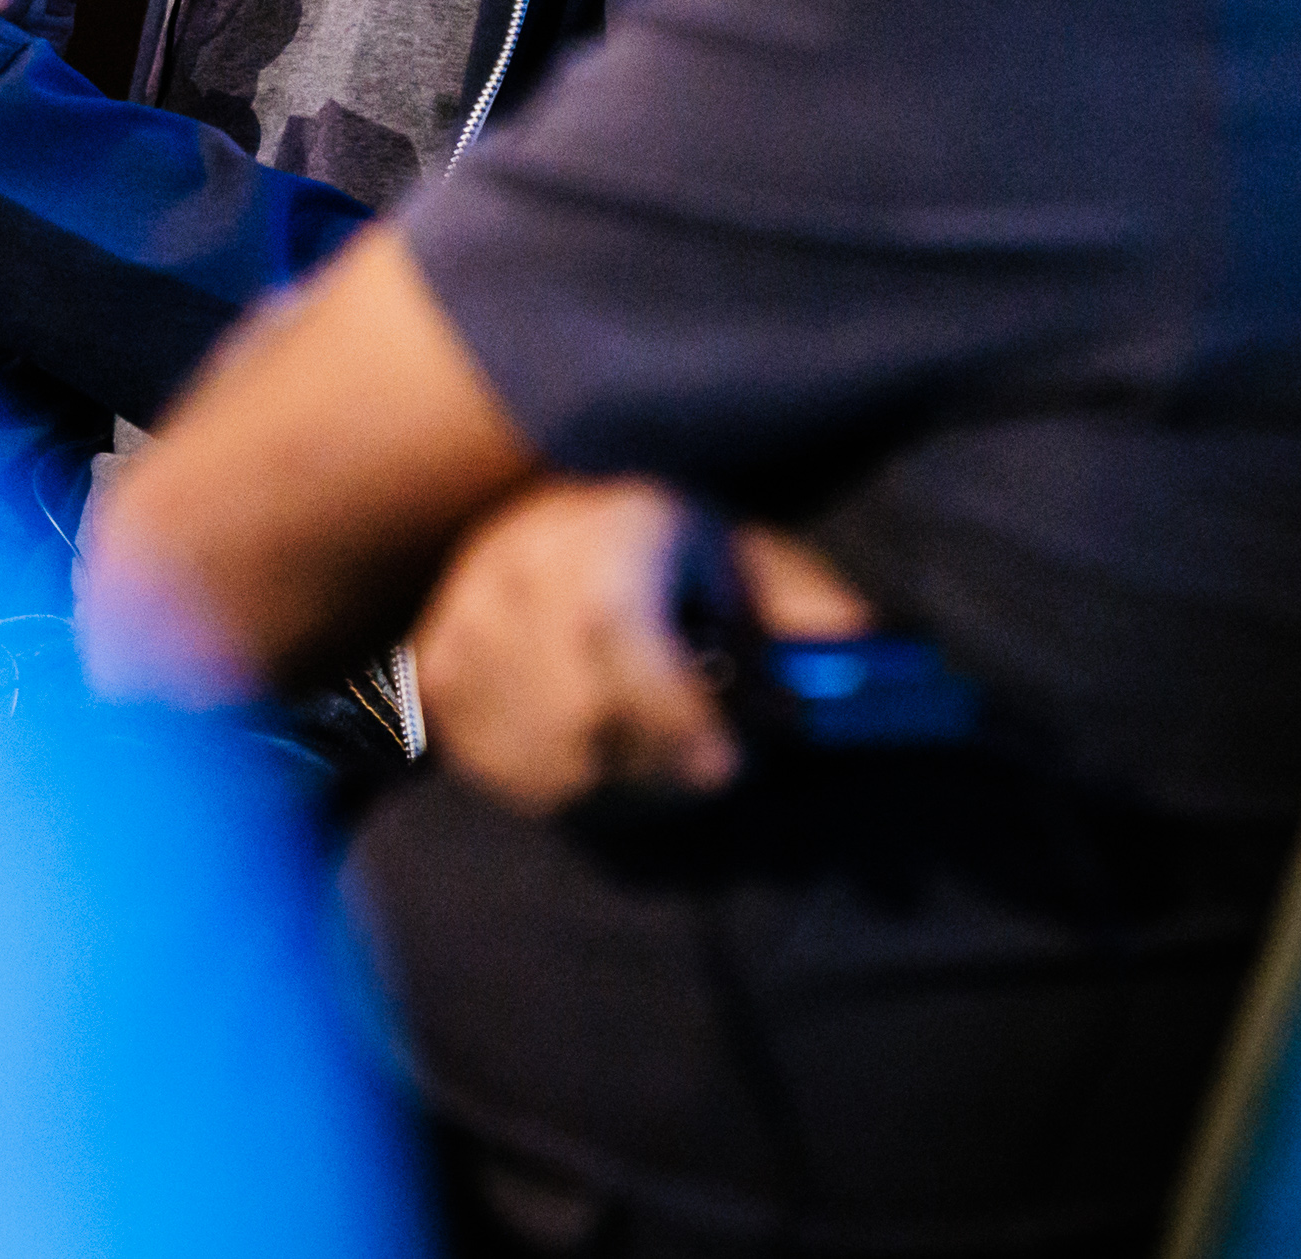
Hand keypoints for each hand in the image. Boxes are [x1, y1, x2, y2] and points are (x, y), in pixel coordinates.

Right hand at [407, 481, 878, 813]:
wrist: (541, 525)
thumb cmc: (672, 553)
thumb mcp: (746, 560)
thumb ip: (803, 604)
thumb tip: (863, 640)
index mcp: (611, 519)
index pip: (611, 625)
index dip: (667, 709)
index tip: (724, 768)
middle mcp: (521, 560)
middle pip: (584, 712)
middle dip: (658, 761)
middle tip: (706, 769)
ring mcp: (467, 619)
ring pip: (547, 754)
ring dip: (617, 780)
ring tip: (649, 747)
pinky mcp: (437, 671)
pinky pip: (504, 765)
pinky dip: (561, 779)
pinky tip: (589, 745)